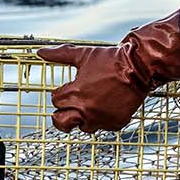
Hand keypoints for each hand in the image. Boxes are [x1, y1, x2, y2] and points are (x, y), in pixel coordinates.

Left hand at [39, 13, 179, 133]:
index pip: (55, 100)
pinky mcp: (114, 124)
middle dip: (61, 116)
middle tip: (66, 109)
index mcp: (75, 93)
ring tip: (89, 105)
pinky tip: (105, 106)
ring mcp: (100, 119)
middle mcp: (85, 109)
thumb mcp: (83, 55)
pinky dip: (101, 119)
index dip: (60, 94)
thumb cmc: (111, 60)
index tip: (67, 89)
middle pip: (61, 122)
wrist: (139, 67)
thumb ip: (59, 55)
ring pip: (81, 127)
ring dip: (82, 118)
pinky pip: (102, 127)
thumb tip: (40, 52)